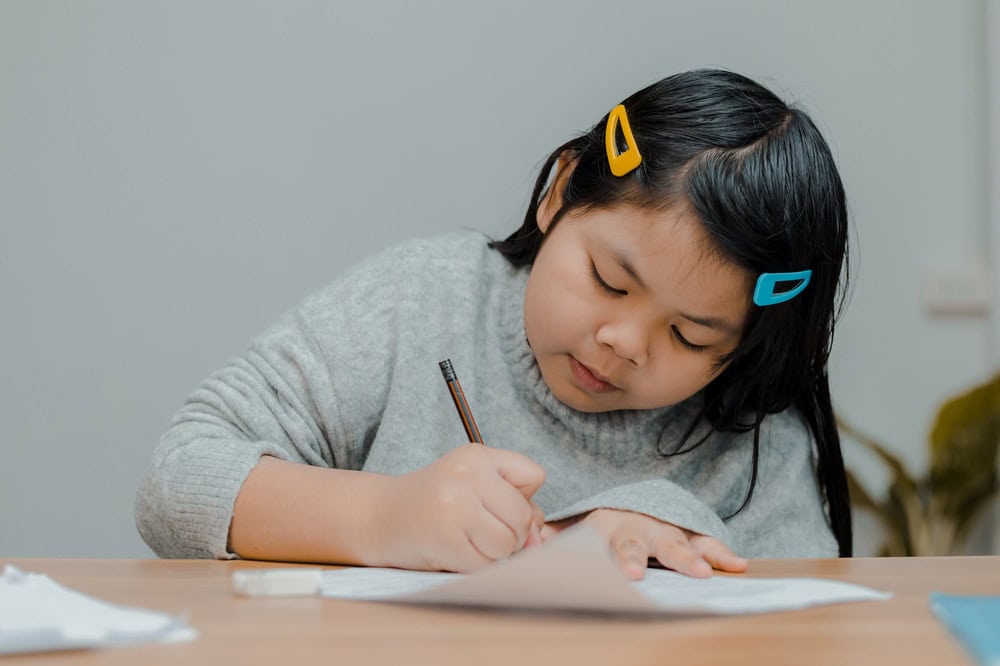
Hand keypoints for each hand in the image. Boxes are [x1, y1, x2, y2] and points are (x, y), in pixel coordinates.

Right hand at [371, 444, 544, 572]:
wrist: (379, 516)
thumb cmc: (435, 501)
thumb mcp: (472, 484)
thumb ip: (514, 504)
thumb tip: (539, 541)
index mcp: (477, 456)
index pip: (534, 475)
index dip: (524, 497)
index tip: (498, 503)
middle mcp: (467, 476)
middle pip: (523, 516)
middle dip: (512, 533)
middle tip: (482, 529)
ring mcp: (455, 508)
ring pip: (508, 544)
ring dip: (494, 553)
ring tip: (468, 540)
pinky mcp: (445, 540)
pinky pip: (485, 565)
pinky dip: (475, 566)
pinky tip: (454, 551)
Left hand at [541, 509, 746, 579]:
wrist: (621, 503)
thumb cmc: (593, 527)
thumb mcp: (569, 529)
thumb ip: (550, 536)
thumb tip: (525, 544)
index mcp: (603, 525)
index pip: (609, 543)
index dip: (618, 558)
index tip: (628, 573)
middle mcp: (635, 525)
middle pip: (643, 542)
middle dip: (653, 557)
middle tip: (665, 571)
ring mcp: (662, 528)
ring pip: (677, 541)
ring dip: (692, 556)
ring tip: (706, 572)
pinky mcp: (684, 534)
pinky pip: (704, 541)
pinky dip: (720, 551)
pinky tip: (737, 564)